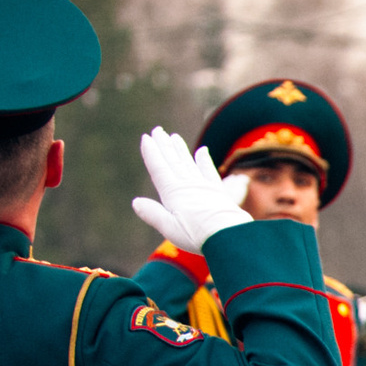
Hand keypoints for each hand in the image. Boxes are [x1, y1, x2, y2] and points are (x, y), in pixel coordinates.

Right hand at [131, 129, 253, 251]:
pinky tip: (202, 151)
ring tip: (174, 136)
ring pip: (188, 162)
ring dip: (180, 149)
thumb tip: (136, 202)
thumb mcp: (169, 228)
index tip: (146, 138)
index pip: (159, 168)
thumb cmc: (198, 235)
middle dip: (164, 145)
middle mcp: (188, 184)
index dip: (151, 153)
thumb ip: (153, 214)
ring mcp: (204, 186)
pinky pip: (209, 171)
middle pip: (173, 161)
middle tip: (158, 130)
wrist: (229, 235)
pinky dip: (204, 160)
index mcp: (173, 192)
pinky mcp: (218, 191)